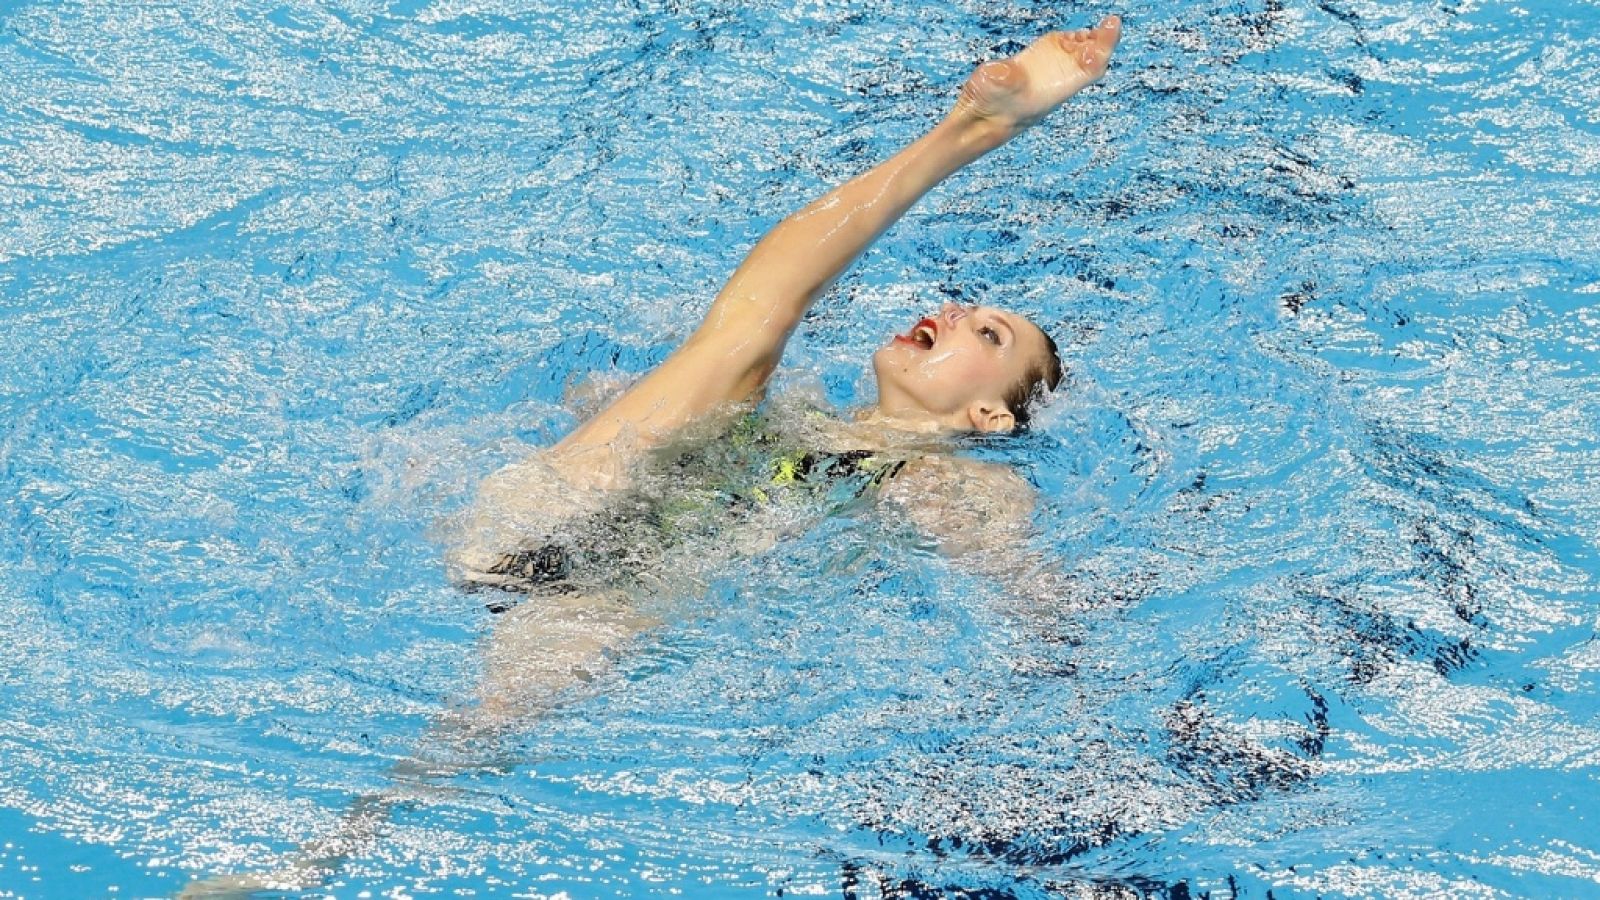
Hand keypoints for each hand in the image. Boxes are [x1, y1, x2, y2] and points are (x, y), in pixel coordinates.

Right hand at [950, 14, 1122, 143]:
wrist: (979, 119)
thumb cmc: (988, 107)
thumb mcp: (995, 91)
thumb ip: (1003, 80)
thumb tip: (1002, 72)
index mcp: (1057, 88)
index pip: (1092, 67)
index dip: (1105, 46)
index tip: (1113, 26)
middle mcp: (1058, 79)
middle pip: (1092, 59)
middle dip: (1104, 41)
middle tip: (1113, 22)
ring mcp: (1048, 70)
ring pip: (1079, 53)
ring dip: (1090, 40)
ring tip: (1099, 27)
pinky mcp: (1036, 62)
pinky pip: (1061, 49)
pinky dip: (1073, 40)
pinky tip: (1076, 35)